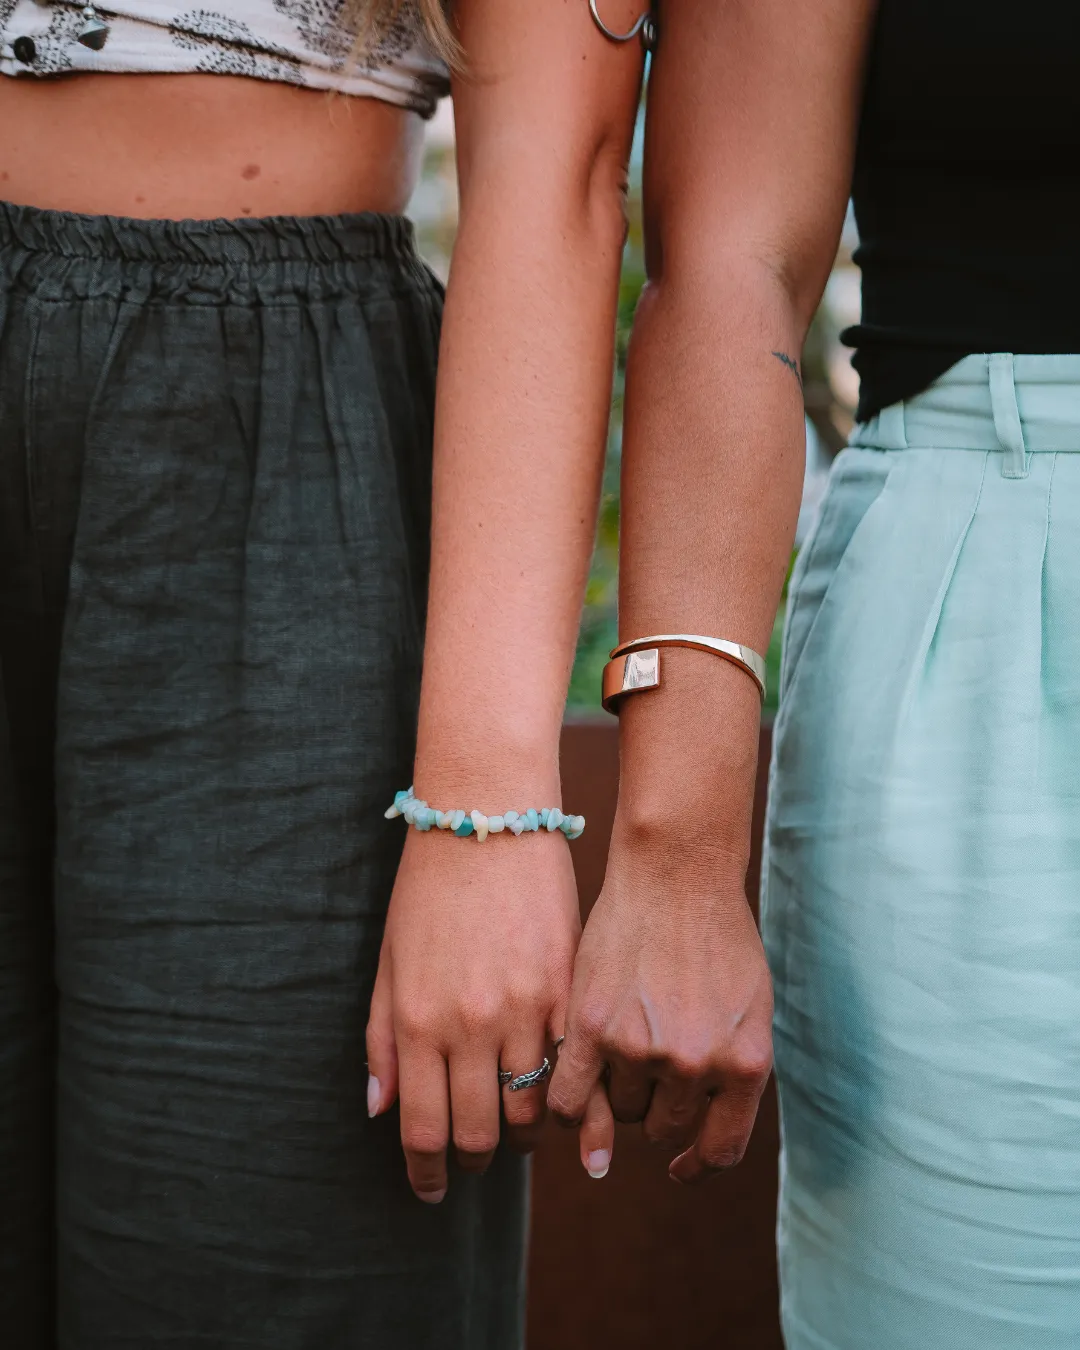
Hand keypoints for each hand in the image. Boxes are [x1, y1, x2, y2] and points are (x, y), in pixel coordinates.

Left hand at [366, 821, 580, 1202]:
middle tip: (476, 1158)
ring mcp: (526, 1007)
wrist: (486, 818)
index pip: (423, 1130)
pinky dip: (566, 1092)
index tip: (431, 1189)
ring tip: (518, 1125)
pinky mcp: (568, 985)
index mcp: (420, 1022)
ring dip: (526, 1132)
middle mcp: (472, 1024)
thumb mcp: (389, 963)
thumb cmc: (426, 890)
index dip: (427, 1172)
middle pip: (483, 1132)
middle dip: (477, 1159)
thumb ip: (382, 1041)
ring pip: (536, 1109)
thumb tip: (379, 1111)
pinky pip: (573, 1065)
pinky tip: (556, 1091)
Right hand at [547, 833, 772, 1183]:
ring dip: (617, 1087)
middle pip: (662, 1127)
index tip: (679, 1169)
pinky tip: (574, 1086)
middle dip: (655, 1105)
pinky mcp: (591, 1027)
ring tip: (621, 1034)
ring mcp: (641, 1048)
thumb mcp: (750, 1008)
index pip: (720, 1149)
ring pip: (619, 1109)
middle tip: (647, 1060)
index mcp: (746, 1064)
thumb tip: (693, 1138)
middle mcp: (696, 1064)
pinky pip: (569, 1099)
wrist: (677, 873)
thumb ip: (731, 1072)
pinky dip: (569, 1106)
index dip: (697, 1166)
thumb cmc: (718, 934)